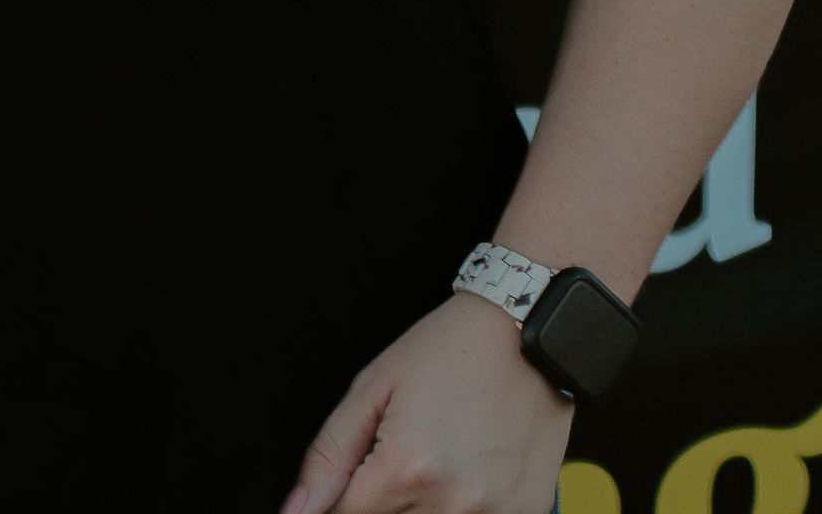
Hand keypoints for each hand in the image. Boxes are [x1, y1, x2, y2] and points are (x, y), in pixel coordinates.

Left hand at [281, 289, 572, 513]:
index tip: (363, 469)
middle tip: (406, 451)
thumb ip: (329, 456)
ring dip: (422, 505)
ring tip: (438, 456)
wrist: (527, 327)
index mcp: (406, 469)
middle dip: (384, 497)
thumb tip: (295, 512)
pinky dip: (463, 507)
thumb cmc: (449, 349)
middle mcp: (451, 505)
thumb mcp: (375, 386)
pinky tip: (471, 468)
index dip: (344, 496)